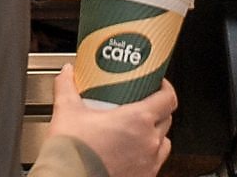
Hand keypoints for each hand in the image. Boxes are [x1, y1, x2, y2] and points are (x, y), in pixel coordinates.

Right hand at [47, 65, 174, 176]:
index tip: (156, 83)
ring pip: (163, 143)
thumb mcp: (68, 112)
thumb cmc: (71, 152)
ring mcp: (148, 164)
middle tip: (141, 103)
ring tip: (137, 130)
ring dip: (154, 134)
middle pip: (166, 119)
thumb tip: (67, 72)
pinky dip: (148, 156)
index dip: (165, 88)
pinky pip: (155, 163)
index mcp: (138, 120)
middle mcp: (149, 142)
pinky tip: (131, 152)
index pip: (168, 98)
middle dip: (157, 109)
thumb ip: (67, 87)